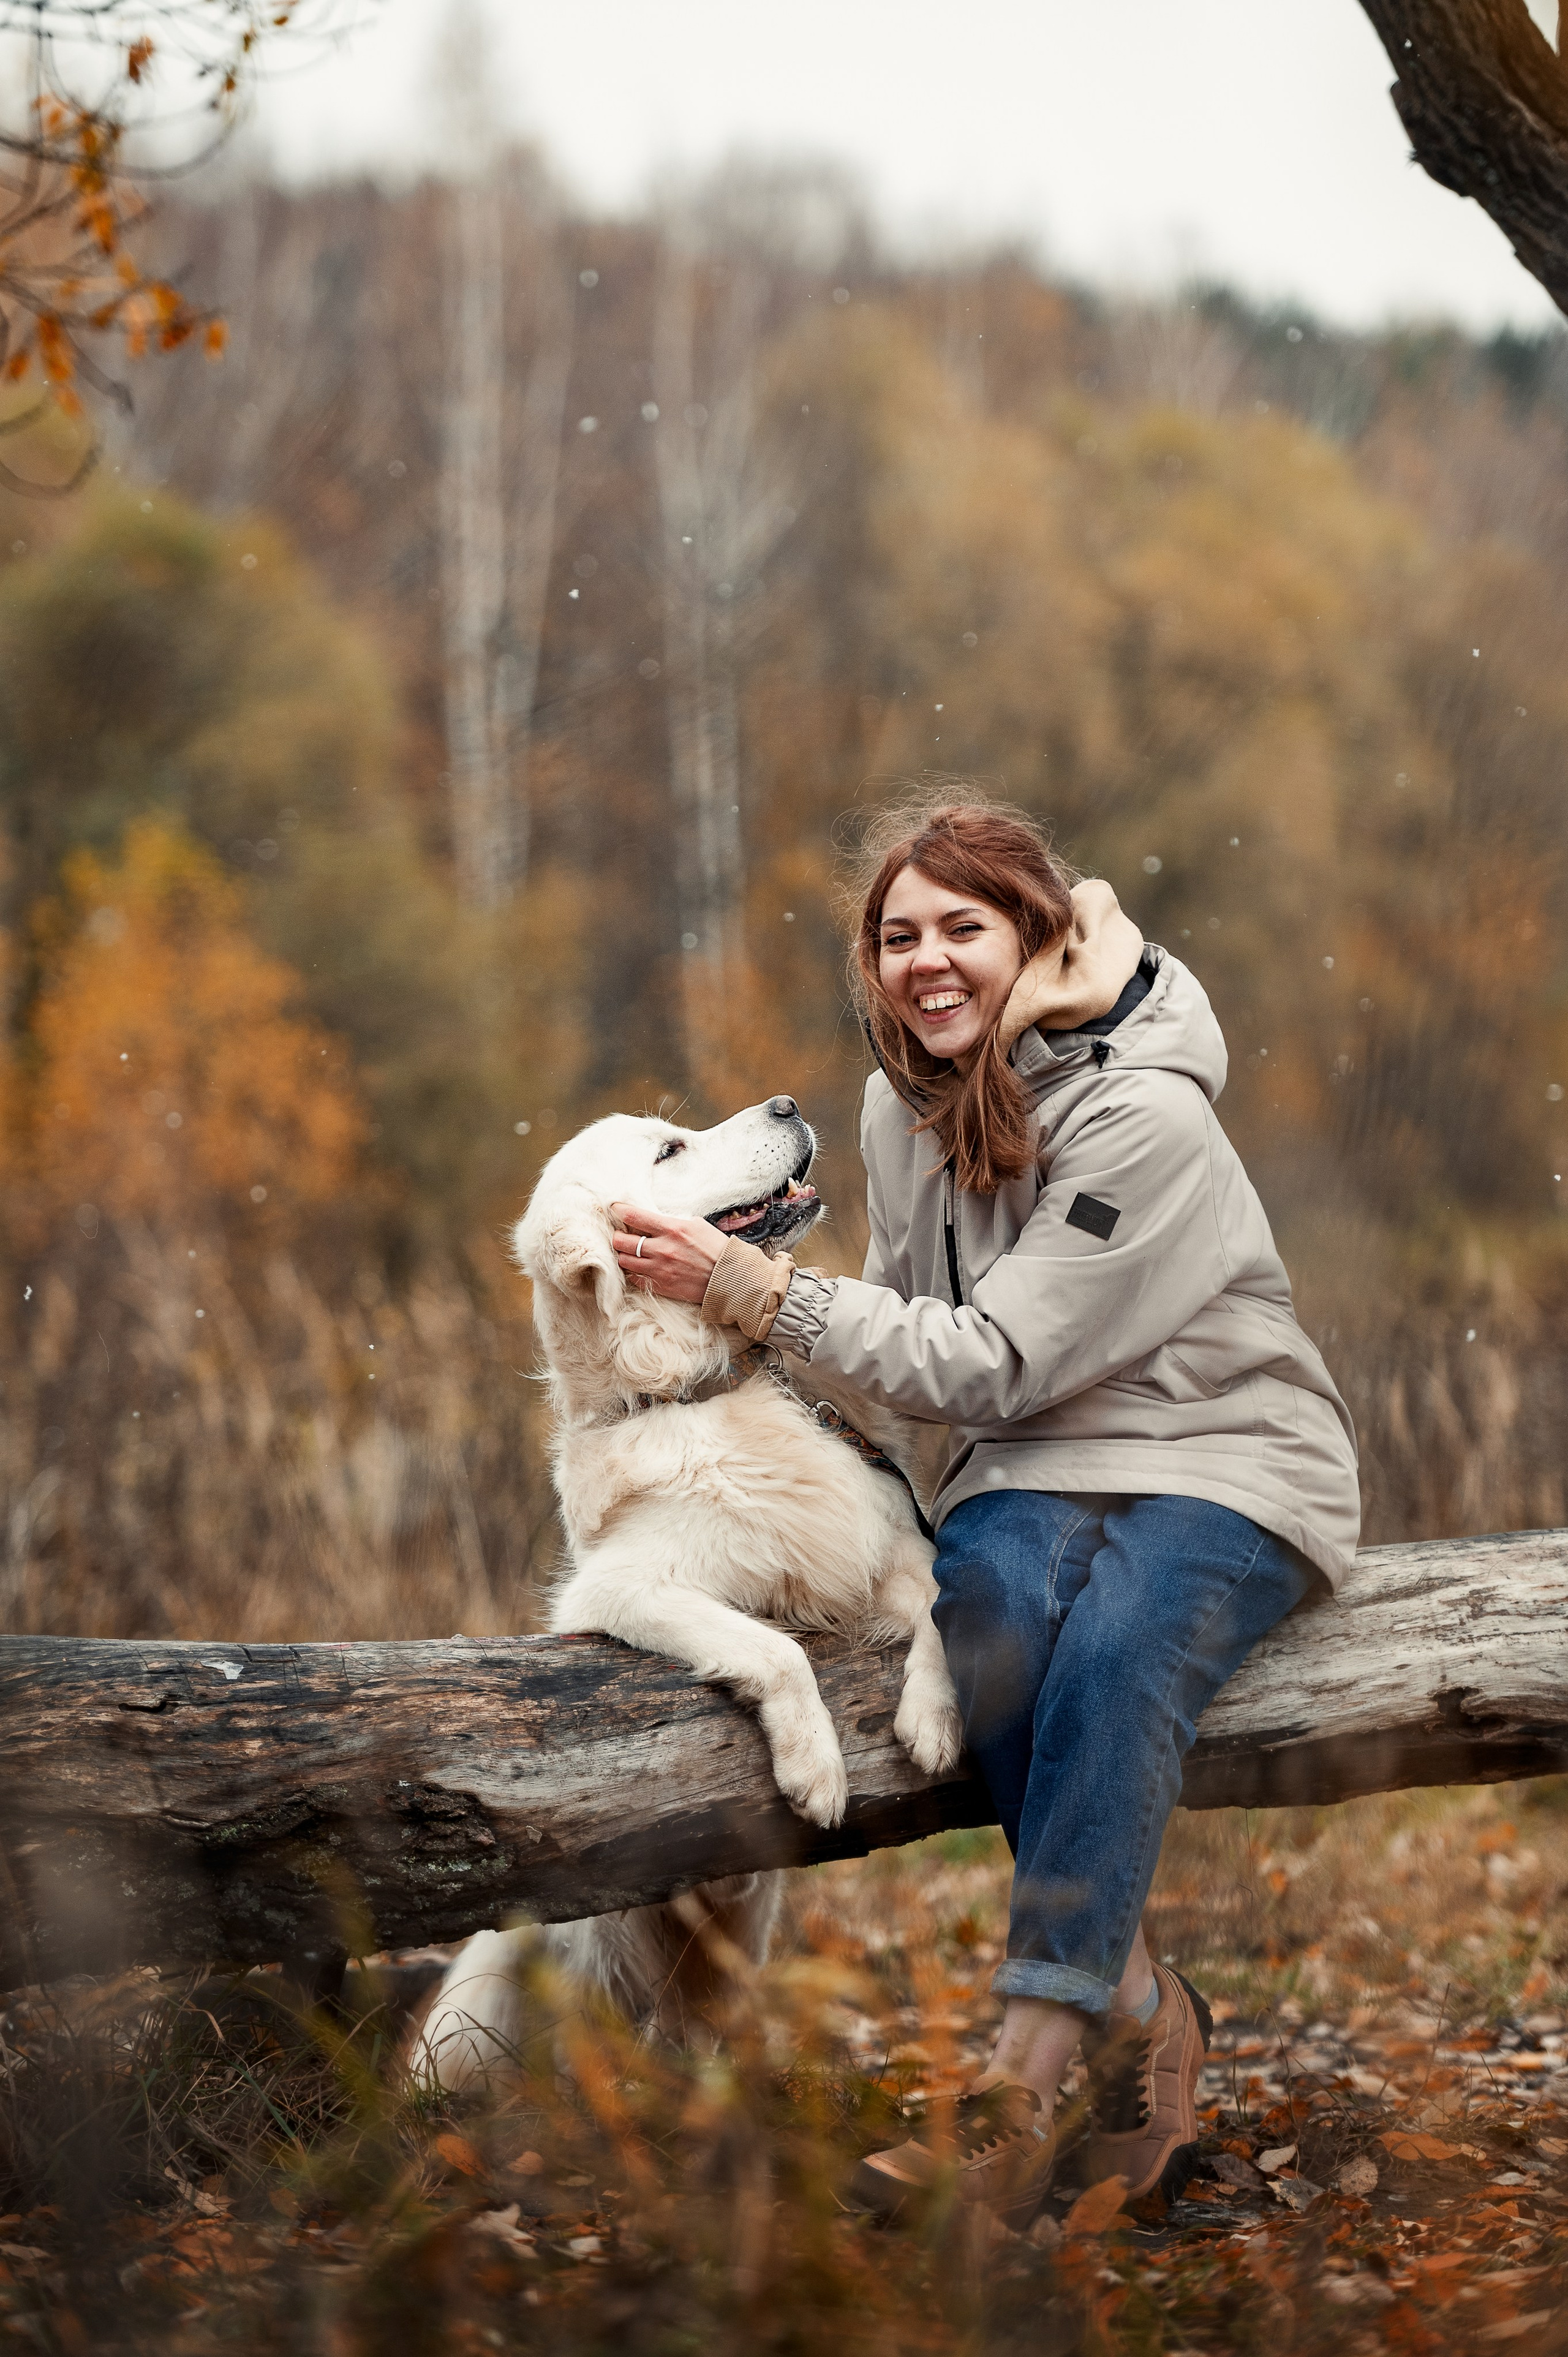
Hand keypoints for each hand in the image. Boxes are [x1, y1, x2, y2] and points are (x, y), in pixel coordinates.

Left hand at [611, 1203, 726, 1303]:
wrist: (728, 1276)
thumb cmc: (715, 1247)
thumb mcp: (696, 1224)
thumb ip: (672, 1221)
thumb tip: (652, 1219)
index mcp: (672, 1228)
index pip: (634, 1216)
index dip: (619, 1210)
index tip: (614, 1208)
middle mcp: (662, 1248)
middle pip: (621, 1241)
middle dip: (617, 1236)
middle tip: (621, 1234)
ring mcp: (660, 1269)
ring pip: (624, 1261)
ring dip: (623, 1255)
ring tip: (629, 1252)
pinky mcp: (661, 1285)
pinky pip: (634, 1278)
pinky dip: (633, 1272)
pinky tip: (639, 1267)